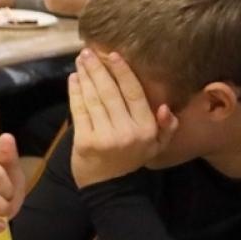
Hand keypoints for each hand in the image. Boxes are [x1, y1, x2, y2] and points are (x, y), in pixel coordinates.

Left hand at [68, 48, 177, 187]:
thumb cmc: (132, 159)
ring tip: (80, 61)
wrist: (109, 187)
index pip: (133, 93)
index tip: (113, 54)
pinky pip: (79, 112)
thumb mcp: (157, 145)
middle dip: (98, 69)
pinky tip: (74, 80)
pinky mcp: (85, 142)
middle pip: (110, 92)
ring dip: (85, 77)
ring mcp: (104, 137)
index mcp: (146, 128)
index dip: (122, 72)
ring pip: (93, 100)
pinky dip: (75, 93)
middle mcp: (126, 131)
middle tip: (88, 52)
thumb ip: (167, 126)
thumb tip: (166, 107)